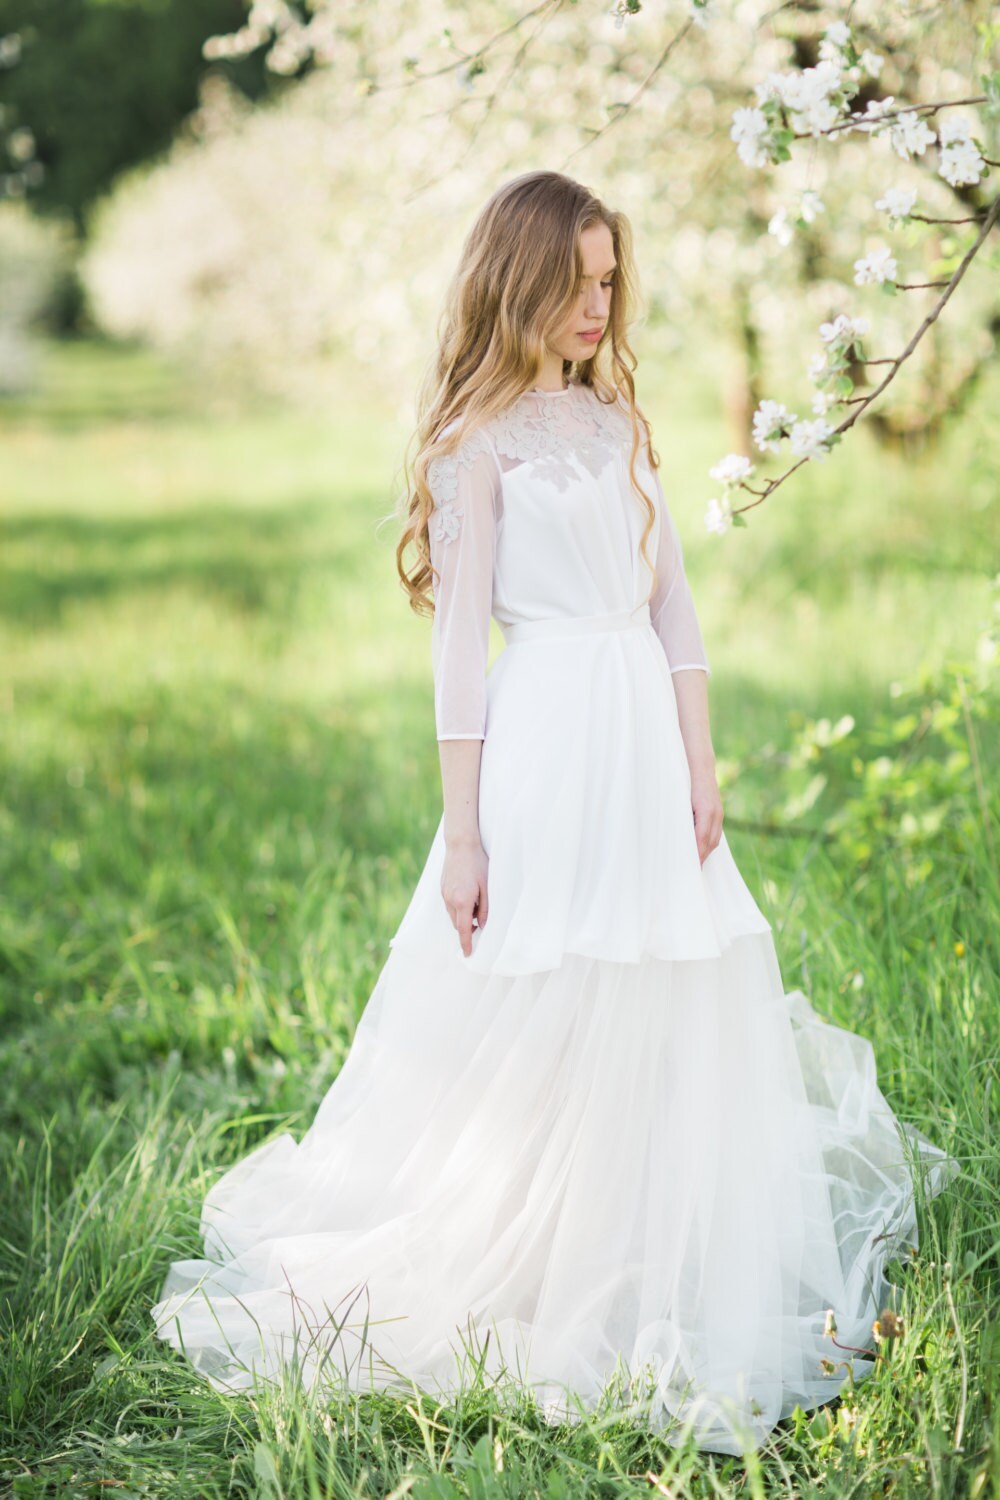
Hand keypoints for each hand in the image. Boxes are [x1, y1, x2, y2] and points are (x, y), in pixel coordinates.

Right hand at [441, 837, 489, 956]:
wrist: (460, 845)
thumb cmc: (478, 864)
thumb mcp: (487, 887)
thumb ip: (485, 909)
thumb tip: (482, 926)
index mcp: (463, 901)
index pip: (463, 929)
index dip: (466, 943)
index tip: (468, 955)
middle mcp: (450, 900)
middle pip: (457, 924)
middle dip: (466, 927)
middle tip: (479, 920)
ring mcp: (444, 894)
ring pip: (452, 914)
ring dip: (463, 916)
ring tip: (476, 902)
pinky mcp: (442, 888)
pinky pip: (449, 904)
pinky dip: (458, 906)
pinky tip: (468, 894)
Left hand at [690, 767, 723, 865]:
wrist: (700, 767)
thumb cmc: (685, 782)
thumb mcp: (681, 800)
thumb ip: (682, 817)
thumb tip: (679, 836)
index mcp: (706, 811)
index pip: (701, 838)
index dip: (697, 854)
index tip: (691, 866)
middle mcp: (715, 814)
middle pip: (710, 842)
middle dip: (702, 857)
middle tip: (692, 870)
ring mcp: (719, 813)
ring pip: (715, 839)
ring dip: (706, 852)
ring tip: (696, 863)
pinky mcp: (719, 813)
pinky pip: (716, 833)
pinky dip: (709, 843)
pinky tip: (702, 849)